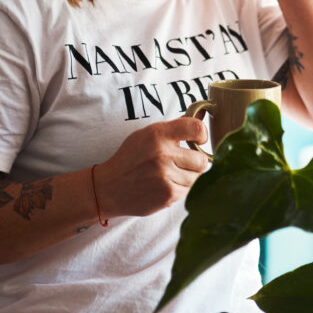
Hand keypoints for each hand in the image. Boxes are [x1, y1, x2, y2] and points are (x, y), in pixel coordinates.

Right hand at [93, 118, 210, 217]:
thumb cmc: (130, 159)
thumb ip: (174, 128)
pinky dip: (182, 189)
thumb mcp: (146, 135)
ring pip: (198, 177)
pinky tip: (166, 185)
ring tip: (171, 175)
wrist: (109, 188)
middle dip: (195, 162)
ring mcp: (166, 176)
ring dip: (189, 177)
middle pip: (202, 159)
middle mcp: (163, 154)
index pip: (196, 128)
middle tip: (182, 163)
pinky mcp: (168, 195)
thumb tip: (203, 116)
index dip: (202, 135)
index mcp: (158, 134)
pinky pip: (190, 191)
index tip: (199, 140)